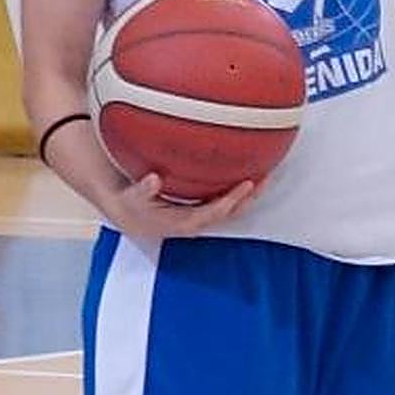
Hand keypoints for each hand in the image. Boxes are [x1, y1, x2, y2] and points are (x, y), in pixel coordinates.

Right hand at [105, 171, 259, 241]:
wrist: (127, 217)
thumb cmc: (131, 205)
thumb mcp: (131, 198)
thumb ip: (143, 190)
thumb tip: (153, 179)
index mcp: (183, 222)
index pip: (214, 211)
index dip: (231, 199)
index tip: (247, 184)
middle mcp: (196, 222)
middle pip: (230, 212)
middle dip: (249, 197)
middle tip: (266, 177)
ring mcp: (200, 218)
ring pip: (230, 208)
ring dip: (248, 195)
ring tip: (265, 174)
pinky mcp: (200, 212)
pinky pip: (223, 201)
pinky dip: (236, 190)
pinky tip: (246, 172)